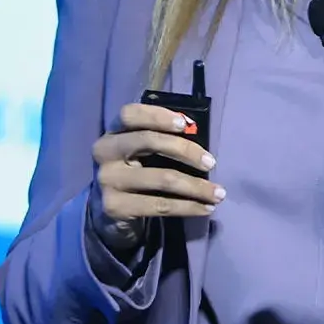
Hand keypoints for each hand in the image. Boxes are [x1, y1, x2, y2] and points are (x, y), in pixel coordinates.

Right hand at [91, 103, 224, 221]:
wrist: (110, 209)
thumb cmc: (136, 170)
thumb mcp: (142, 150)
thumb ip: (161, 137)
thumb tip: (193, 128)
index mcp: (113, 131)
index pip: (130, 114)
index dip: (158, 116)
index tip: (185, 124)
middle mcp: (104, 152)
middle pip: (147, 141)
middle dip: (185, 150)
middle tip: (211, 162)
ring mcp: (107, 180)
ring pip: (161, 178)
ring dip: (196, 186)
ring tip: (219, 193)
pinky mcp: (115, 206)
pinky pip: (160, 206)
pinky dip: (188, 207)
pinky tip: (206, 208)